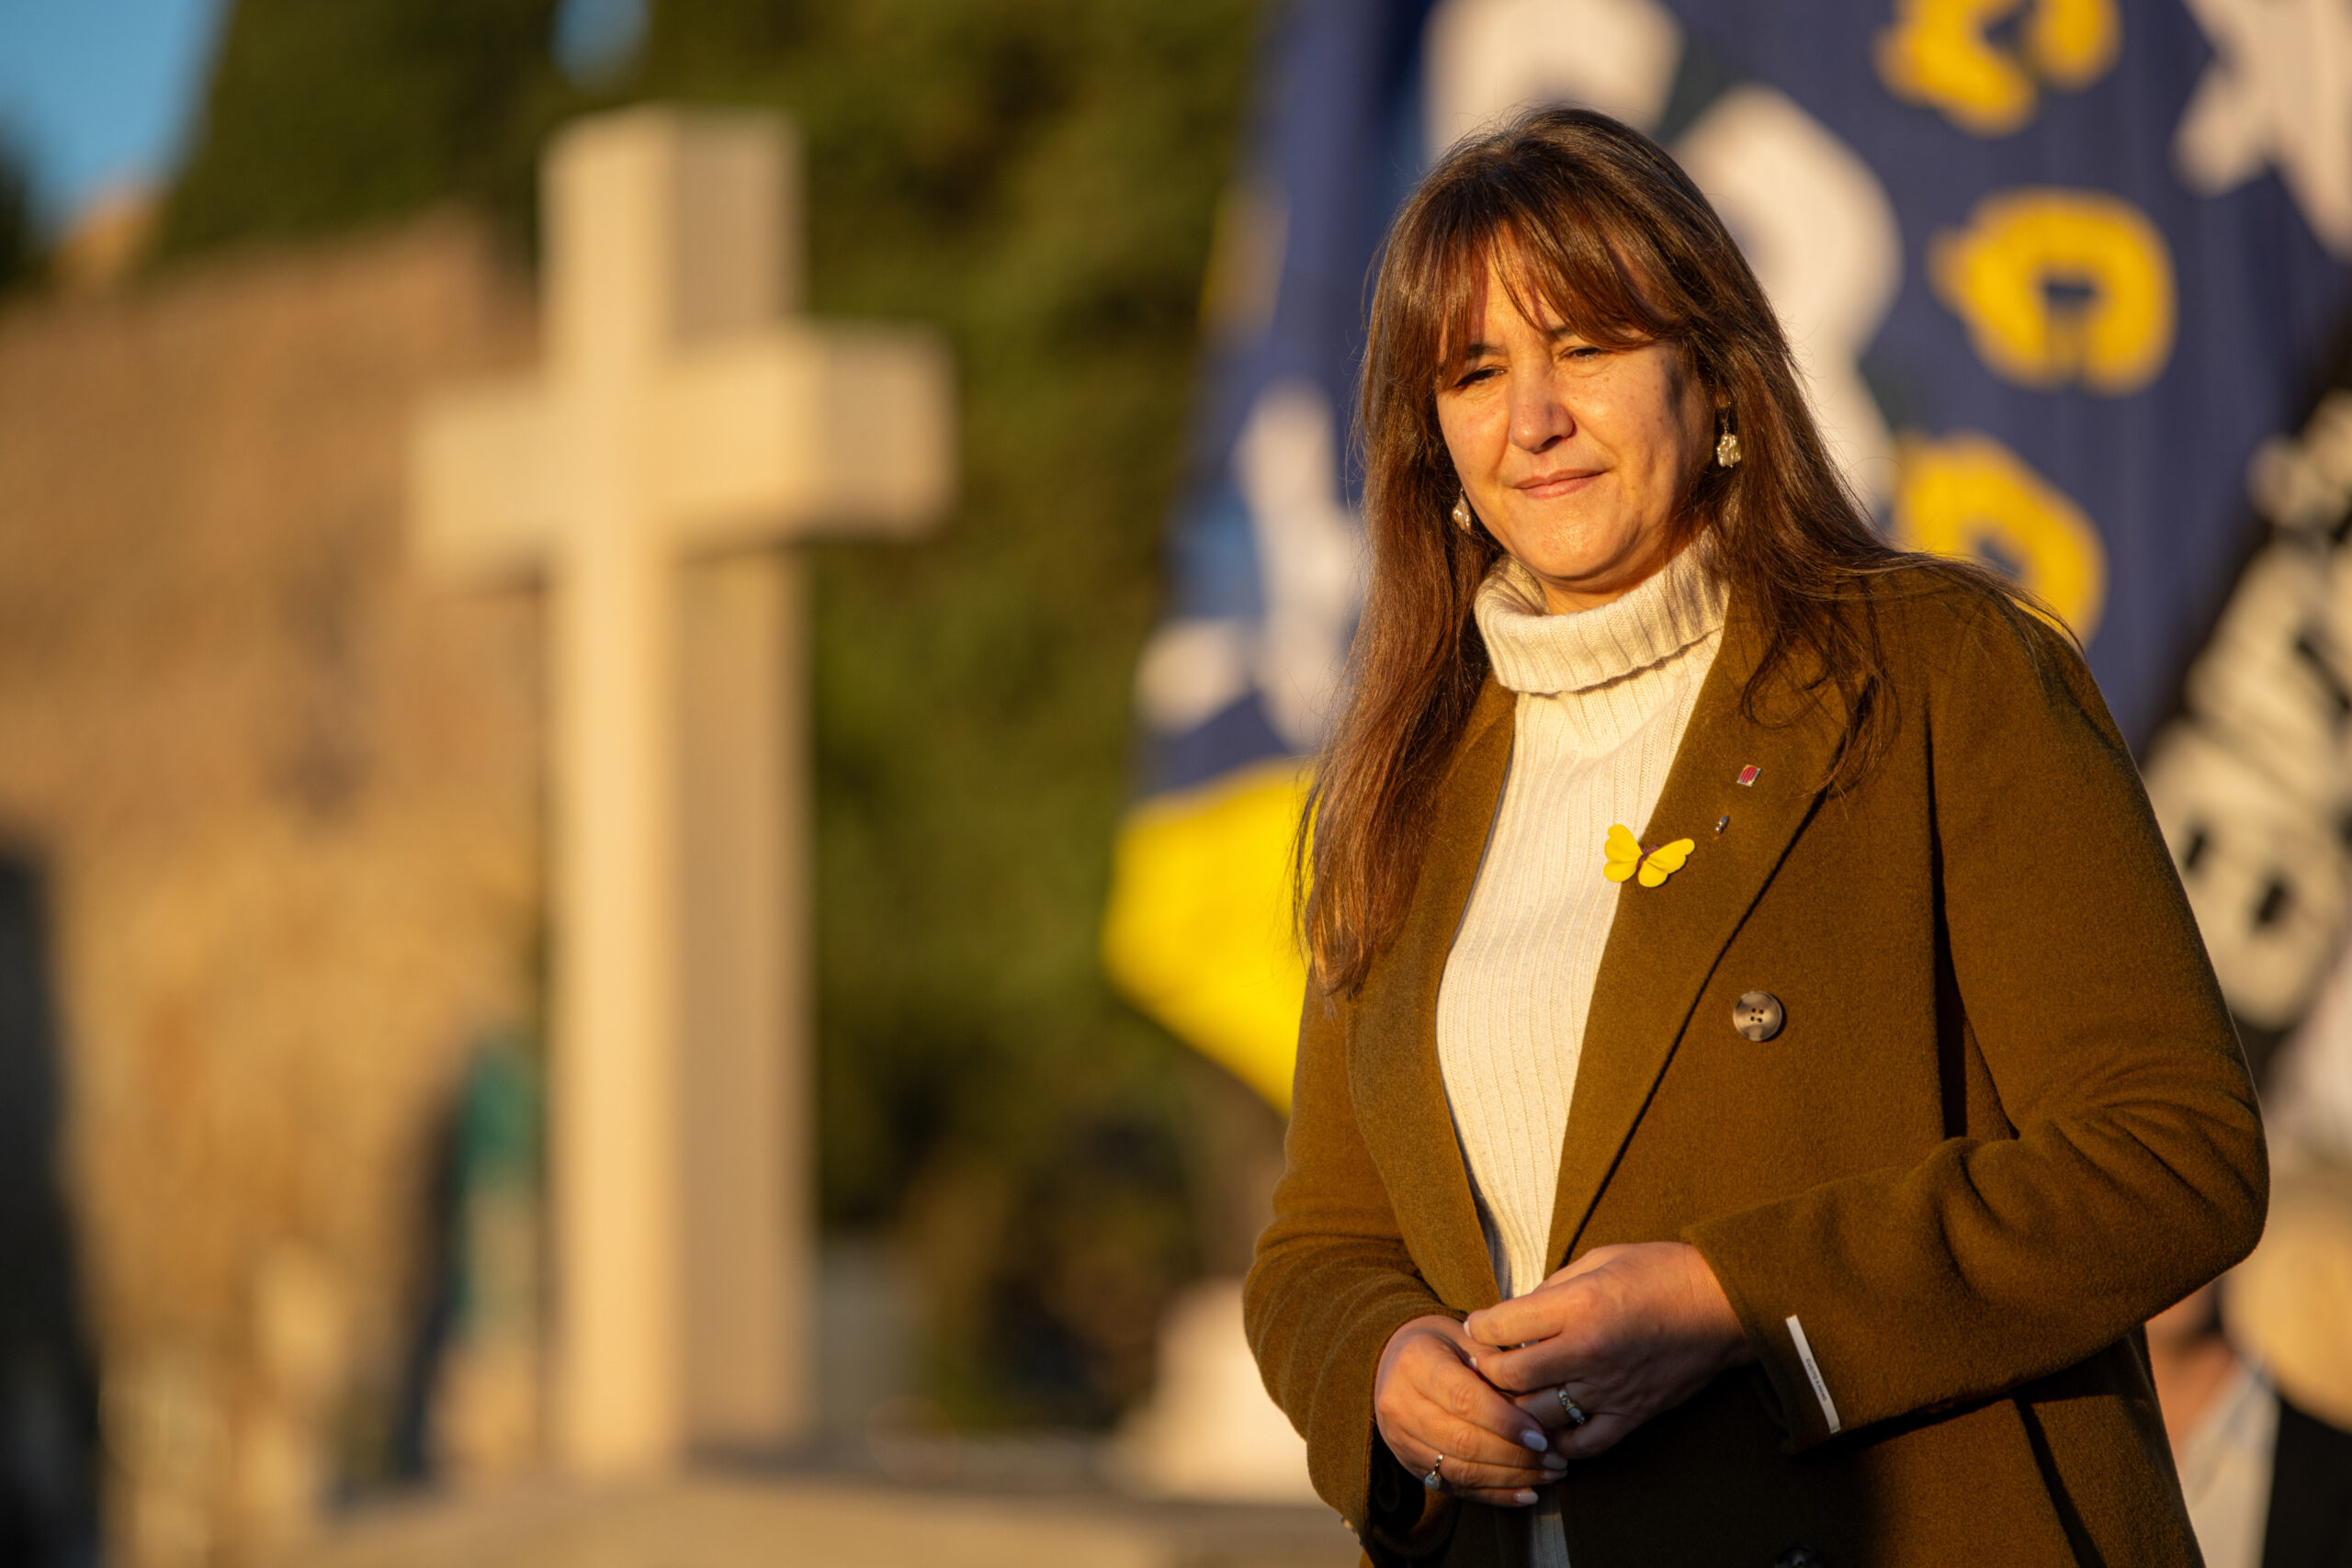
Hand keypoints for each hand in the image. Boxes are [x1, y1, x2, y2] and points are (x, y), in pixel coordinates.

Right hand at [1373, 1314, 1565, 1506]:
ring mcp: (1400, 1439)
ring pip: (1460, 1471)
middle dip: (1516, 1456)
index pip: (1464, 1400)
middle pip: (1462, 1441)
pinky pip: (1456, 1488)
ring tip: (1550, 1473)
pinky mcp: (1410, 1465)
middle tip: (1557, 1458)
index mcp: (1415, 1363)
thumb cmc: (1446, 1345)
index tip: (1542, 1435)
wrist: (1398, 1361)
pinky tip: (1528, 1492)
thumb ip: (1500, 1367)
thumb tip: (1543, 1404)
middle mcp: (1398, 1403)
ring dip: (1511, 1478)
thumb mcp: (1471, 1338)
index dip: (1506, 1421)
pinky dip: (1495, 1494)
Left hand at [1463, 1242, 1752, 1460]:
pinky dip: (1557, 1441)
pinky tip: (1545, 1428)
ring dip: (1515, 1406)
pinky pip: (1582, 1443)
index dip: (1479, 1326)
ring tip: (1508, 1396)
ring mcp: (1609, 1389)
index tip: (1477, 1325)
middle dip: (1486, 1369)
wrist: (1722, 1305)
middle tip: (1483, 1363)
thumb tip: (1515, 1311)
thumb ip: (1552, 1288)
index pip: (1501, 1325)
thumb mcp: (1598, 1260)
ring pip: (1537, 1414)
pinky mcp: (1632, 1415)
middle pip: (1509, 1375)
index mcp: (1576, 1306)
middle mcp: (1587, 1351)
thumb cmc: (1660, 1272)